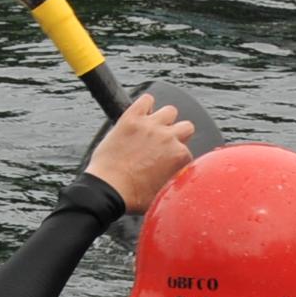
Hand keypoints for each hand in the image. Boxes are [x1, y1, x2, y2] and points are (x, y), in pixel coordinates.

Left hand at [84, 95, 196, 213]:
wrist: (108, 189)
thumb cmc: (133, 196)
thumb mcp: (165, 193)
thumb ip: (176, 181)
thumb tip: (178, 178)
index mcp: (180, 157)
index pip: (187, 151)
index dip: (177, 158)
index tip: (167, 162)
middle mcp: (169, 138)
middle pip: (186, 127)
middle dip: (178, 135)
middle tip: (164, 145)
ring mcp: (150, 126)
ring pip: (170, 111)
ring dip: (164, 119)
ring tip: (153, 128)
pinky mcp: (131, 118)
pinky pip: (146, 100)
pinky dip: (146, 104)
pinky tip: (142, 113)